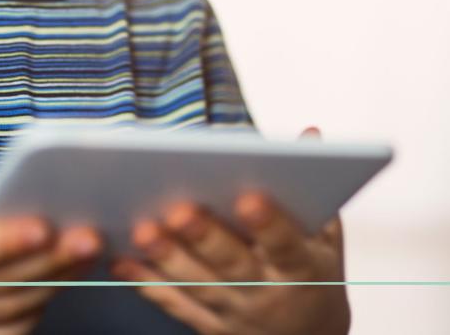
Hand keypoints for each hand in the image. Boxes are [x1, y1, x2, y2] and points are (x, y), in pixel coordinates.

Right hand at [0, 124, 101, 334]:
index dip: (4, 240)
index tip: (42, 223)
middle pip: (2, 282)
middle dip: (51, 261)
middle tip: (91, 234)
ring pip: (11, 310)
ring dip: (53, 283)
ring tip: (89, 252)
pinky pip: (5, 333)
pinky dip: (36, 312)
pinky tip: (60, 283)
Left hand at [109, 127, 350, 334]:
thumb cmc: (315, 273)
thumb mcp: (327, 235)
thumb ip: (316, 188)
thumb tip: (310, 134)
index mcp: (303, 268)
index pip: (286, 245)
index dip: (270, 224)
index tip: (249, 198)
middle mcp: (269, 294)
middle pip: (234, 266)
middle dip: (206, 238)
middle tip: (181, 209)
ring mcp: (236, 313)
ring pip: (198, 286)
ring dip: (168, 259)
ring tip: (143, 228)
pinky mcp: (209, 326)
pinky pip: (174, 304)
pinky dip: (147, 282)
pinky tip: (122, 259)